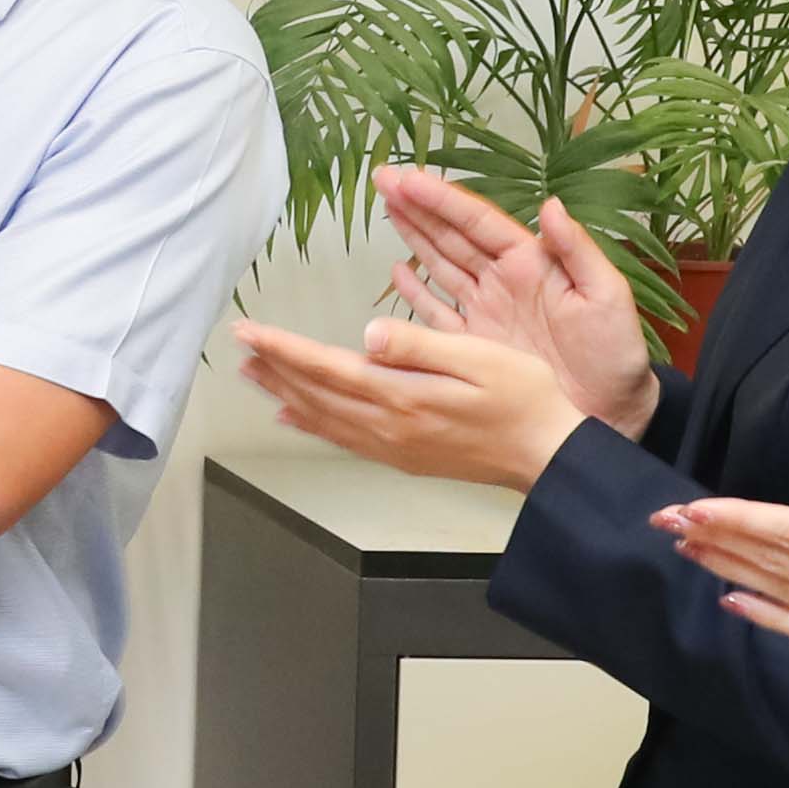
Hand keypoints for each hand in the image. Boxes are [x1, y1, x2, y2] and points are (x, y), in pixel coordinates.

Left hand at [232, 313, 587, 492]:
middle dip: (274, 367)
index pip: (327, 367)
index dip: (283, 348)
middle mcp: (389, 426)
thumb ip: (419, 346)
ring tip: (253, 374)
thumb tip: (368, 333)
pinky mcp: (405, 456)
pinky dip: (313, 424)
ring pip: (323, 417)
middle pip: (316, 393)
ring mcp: (395, 446)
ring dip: (285, 393)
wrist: (549, 456)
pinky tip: (295, 415)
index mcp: (404, 396)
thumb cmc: (524, 398)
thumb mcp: (478, 357)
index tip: (248, 330)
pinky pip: (344, 439)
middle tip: (239, 345)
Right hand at [378, 169, 660, 436]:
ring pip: (440, 265)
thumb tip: (551, 204)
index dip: (442, 199)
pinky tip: (397, 271)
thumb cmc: (615, 353)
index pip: (478, 221)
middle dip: (418, 206)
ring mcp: (486, 313)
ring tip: (387, 208)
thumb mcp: (606, 295)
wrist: (610, 413)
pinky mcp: (474, 347)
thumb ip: (577, 249)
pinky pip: (438, 313)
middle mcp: (503, 282)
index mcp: (531, 263)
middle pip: (451, 235)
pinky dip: (416, 292)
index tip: (409, 178)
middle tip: (384, 178)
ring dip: (414, 236)